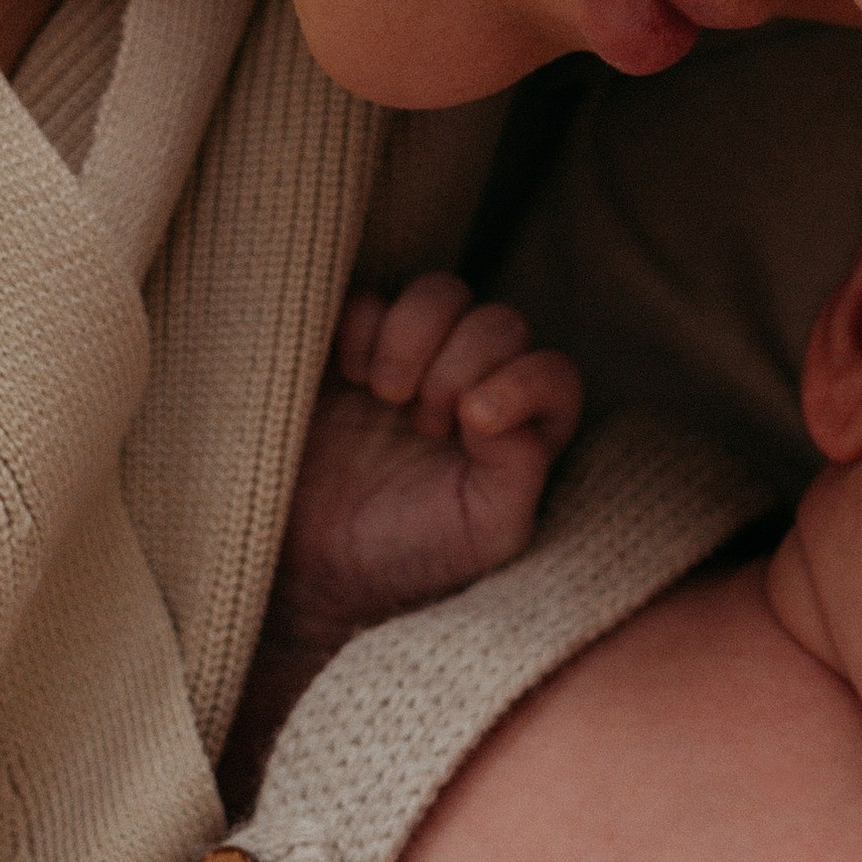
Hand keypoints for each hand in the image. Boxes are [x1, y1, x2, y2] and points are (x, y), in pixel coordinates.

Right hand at [271, 277, 583, 655]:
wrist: (309, 568)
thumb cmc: (407, 556)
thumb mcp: (487, 532)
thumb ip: (520, 469)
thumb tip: (500, 403)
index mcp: (515, 430)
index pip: (552, 373)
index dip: (523, 382)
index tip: (476, 422)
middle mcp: (470, 384)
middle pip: (498, 322)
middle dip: (462, 365)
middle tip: (425, 422)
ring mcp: (410, 359)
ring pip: (441, 293)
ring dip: (415, 337)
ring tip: (386, 394)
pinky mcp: (349, 346)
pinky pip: (368, 298)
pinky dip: (363, 329)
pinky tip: (348, 375)